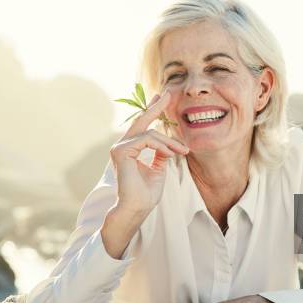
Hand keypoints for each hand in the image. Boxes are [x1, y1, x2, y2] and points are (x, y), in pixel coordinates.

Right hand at [109, 91, 188, 214]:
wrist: (136, 209)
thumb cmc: (145, 195)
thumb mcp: (158, 170)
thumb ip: (160, 155)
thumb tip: (167, 145)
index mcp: (130, 150)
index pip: (142, 127)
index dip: (152, 112)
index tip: (162, 99)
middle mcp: (122, 146)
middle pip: (140, 121)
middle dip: (155, 107)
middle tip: (166, 93)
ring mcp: (119, 148)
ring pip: (150, 133)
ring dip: (170, 142)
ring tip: (183, 151)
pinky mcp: (121, 151)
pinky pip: (147, 140)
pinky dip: (162, 146)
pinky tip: (171, 153)